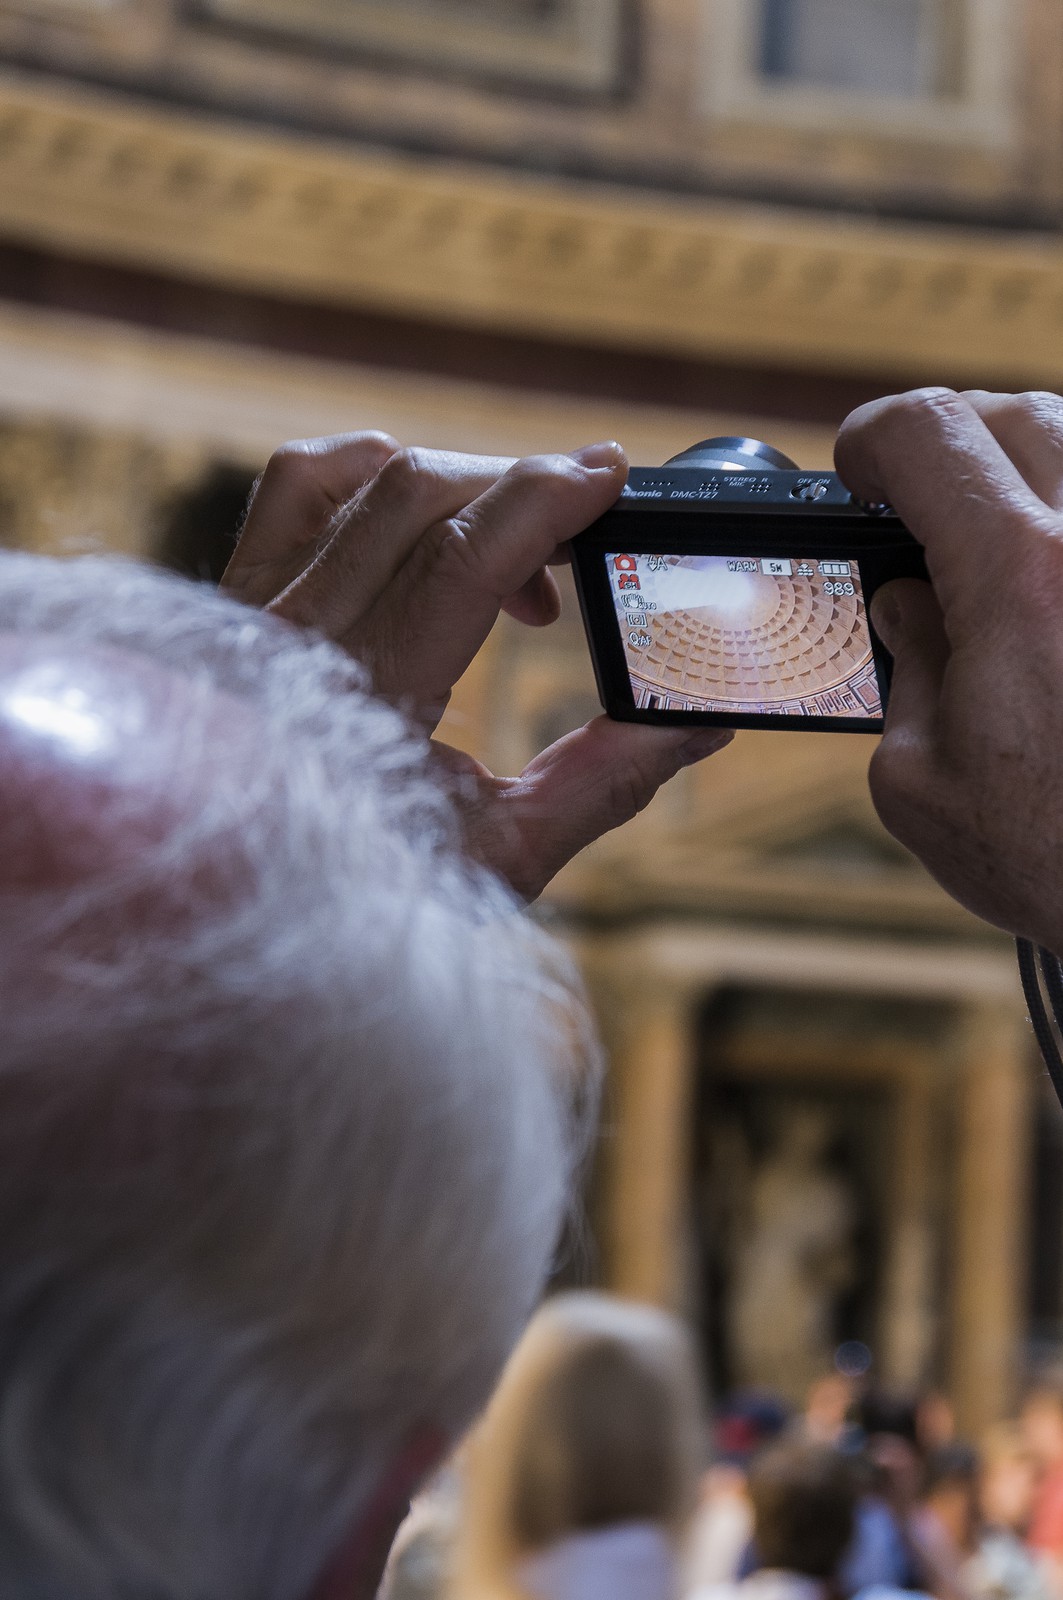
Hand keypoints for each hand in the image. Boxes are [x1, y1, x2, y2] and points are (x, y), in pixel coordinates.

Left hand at [222, 432, 730, 899]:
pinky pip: (299, 484)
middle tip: (588, 530)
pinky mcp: (236, 592)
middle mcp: (290, 638)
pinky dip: (373, 472)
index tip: (610, 476)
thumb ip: (601, 783)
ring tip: (516, 558)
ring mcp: (251, 607)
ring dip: (458, 487)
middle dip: (520, 490)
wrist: (243, 899)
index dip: (541, 501)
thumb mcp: (500, 854)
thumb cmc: (365, 890)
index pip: (456, 559)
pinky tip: (423, 512)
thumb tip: (698, 727)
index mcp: (360, 701)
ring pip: (359, 476)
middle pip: (417, 497)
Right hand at [835, 387, 1062, 951]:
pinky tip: (1055, 577)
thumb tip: (912, 602)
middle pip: (1013, 412)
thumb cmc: (1060, 863)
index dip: (871, 439)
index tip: (857, 468)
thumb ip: (905, 663)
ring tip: (992, 532)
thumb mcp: (919, 779)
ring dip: (1026, 465)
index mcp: (1020, 578)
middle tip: (915, 498)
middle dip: (948, 440)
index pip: (927, 432)